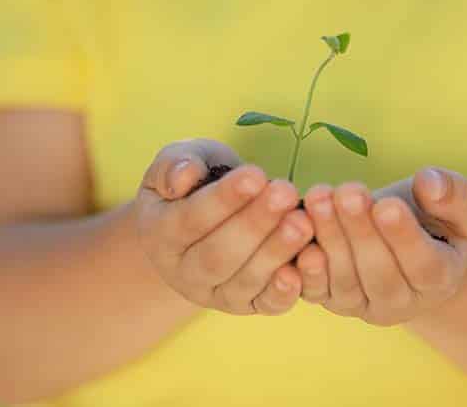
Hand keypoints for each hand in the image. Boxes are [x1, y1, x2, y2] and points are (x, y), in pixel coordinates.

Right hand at [134, 138, 313, 314]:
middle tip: (286, 193)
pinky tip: (307, 264)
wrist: (206, 217)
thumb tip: (184, 177)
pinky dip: (286, 291)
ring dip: (276, 252)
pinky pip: (266, 304)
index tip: (256, 174)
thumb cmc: (195, 181)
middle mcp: (183, 272)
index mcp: (159, 234)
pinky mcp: (246, 304)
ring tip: (304, 221)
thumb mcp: (177, 162)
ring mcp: (214, 293)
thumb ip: (175, 165)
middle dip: (255, 224)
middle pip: (218, 255)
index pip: (190, 219)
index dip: (223, 199)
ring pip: (244, 280)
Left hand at [294, 167, 466, 325]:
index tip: (387, 205)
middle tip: (347, 193)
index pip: (424, 265)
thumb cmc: (429, 217)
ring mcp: (363, 304)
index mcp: (440, 279)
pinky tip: (297, 237)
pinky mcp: (330, 298)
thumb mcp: (453, 203)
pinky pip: (315, 290)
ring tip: (319, 199)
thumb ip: (451, 193)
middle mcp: (402, 301)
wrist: (398, 240)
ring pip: (345, 280)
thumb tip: (429, 182)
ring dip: (330, 237)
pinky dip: (305, 268)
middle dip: (360, 231)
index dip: (404, 237)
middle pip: (379, 273)